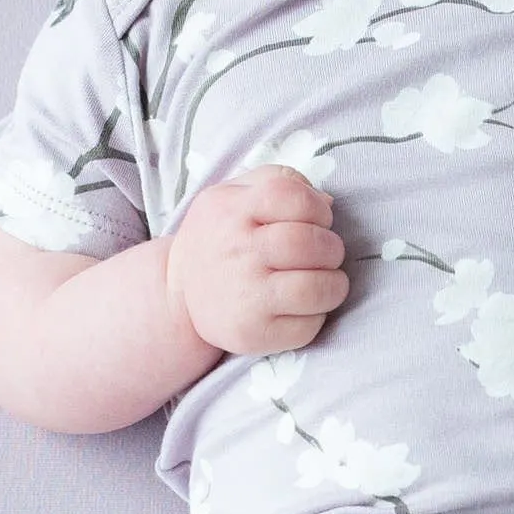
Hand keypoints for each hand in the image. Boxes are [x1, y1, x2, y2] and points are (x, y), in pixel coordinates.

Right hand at [164, 166, 348, 355]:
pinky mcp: (253, 333)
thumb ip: (280, 180)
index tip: (318, 222)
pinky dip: (316, 316)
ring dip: (334, 284)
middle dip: (332, 248)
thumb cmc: (222, 236)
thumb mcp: (235, 193)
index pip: (293, 197)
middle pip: (309, 244)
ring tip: (323, 281)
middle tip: (325, 255)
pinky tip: (302, 307)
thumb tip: (326, 201)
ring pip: (317, 288)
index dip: (318, 209)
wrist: (178, 292)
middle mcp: (236, 251)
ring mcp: (244, 295)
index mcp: (232, 209)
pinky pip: (309, 326)